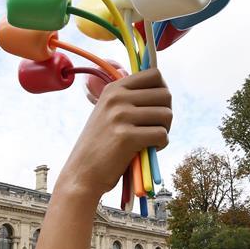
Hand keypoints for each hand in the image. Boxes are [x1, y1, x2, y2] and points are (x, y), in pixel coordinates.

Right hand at [58, 68, 171, 199]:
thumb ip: (130, 99)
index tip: (157, 107)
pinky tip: (149, 150)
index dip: (163, 91)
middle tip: (155, 128)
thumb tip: (163, 88)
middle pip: (165, 94)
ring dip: (165, 130)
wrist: (82, 173)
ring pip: (166, 115)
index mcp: (113, 89)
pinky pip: (162, 134)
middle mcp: (116, 98)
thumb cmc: (101, 146)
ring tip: (151, 140)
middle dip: (166, 113)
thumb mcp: (108, 113)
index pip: (154, 75)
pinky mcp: (127, 137)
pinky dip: (161, 145)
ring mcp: (120, 116)